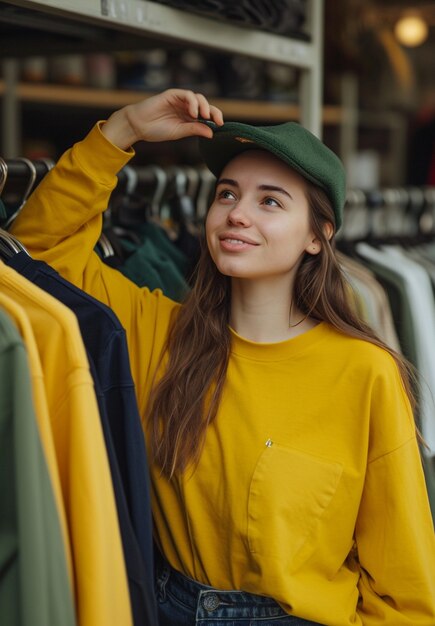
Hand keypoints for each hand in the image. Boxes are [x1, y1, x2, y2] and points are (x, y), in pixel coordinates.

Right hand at [101, 89, 223, 149]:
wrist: (138, 126)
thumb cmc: (156, 130)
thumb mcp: (179, 132)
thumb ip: (194, 130)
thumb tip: (212, 132)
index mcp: (189, 117)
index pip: (206, 115)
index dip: (215, 118)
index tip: (221, 125)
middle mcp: (186, 107)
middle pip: (205, 105)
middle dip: (213, 112)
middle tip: (217, 121)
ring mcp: (179, 100)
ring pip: (198, 98)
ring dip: (204, 106)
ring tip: (204, 116)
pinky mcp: (172, 94)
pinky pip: (187, 94)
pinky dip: (192, 102)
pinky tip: (193, 112)